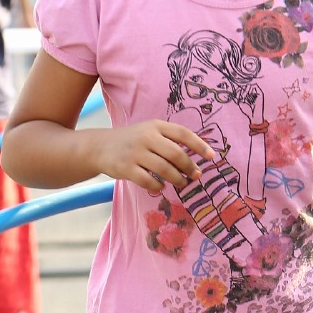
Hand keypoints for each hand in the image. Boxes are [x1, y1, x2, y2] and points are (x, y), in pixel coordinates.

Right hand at [95, 121, 213, 193]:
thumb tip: (196, 157)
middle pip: (176, 154)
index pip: (182, 133)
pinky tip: (161, 186)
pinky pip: (149, 181)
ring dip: (177, 179)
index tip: (211, 156)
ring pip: (164, 169)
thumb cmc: (132, 141)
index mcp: (155, 126)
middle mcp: (146, 137)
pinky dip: (158, 185)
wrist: (100, 147)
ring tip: (182, 183)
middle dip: (189, 167)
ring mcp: (135, 153)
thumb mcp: (149, 131)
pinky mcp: (126, 168)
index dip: (199, 145)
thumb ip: (169, 140)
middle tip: (196, 175)